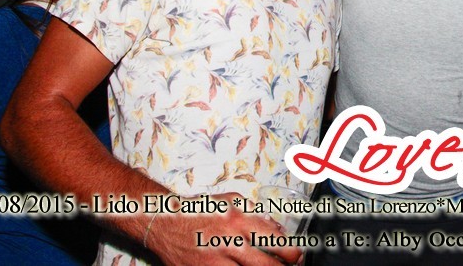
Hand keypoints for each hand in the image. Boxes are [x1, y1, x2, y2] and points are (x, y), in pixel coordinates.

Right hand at [146, 192, 301, 264]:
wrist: (165, 222)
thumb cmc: (200, 211)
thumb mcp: (232, 202)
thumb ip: (255, 214)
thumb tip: (276, 230)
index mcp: (239, 222)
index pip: (275, 242)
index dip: (292, 253)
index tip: (297, 255)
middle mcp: (229, 243)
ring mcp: (215, 262)